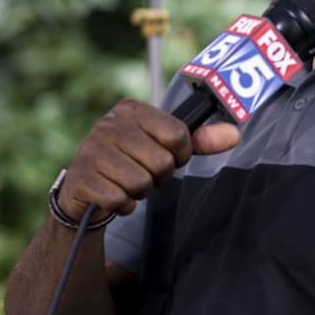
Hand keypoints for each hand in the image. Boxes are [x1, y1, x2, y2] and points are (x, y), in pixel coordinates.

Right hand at [58, 98, 239, 220]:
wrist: (87, 188)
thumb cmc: (133, 161)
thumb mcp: (166, 146)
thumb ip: (201, 140)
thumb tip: (234, 134)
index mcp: (131, 109)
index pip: (178, 135)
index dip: (178, 154)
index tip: (165, 155)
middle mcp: (108, 124)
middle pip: (161, 162)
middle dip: (158, 176)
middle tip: (143, 173)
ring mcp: (90, 150)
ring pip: (141, 183)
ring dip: (139, 192)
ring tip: (126, 183)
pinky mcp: (80, 178)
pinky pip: (120, 200)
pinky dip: (123, 205)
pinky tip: (113, 195)